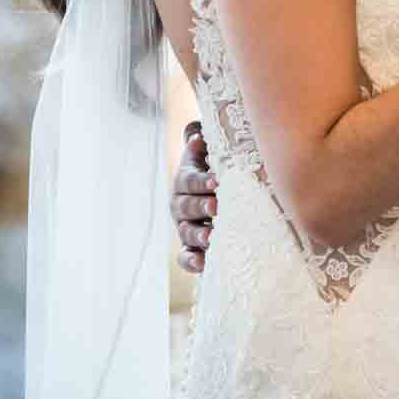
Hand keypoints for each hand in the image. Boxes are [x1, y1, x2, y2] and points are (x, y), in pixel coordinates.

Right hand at [172, 121, 216, 272]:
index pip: (189, 181)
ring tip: (212, 236)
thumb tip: (196, 134)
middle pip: (186, 207)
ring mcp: (185, 228)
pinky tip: (203, 263)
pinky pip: (186, 257)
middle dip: (201, 206)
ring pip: (186, 232)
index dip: (201, 181)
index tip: (216, 181)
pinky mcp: (190, 248)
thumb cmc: (215, 169)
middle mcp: (181, 205)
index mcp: (185, 181)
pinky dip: (192, 261)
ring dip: (198, 235)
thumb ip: (200, 142)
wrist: (214, 194)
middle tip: (217, 206)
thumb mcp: (208, 153)